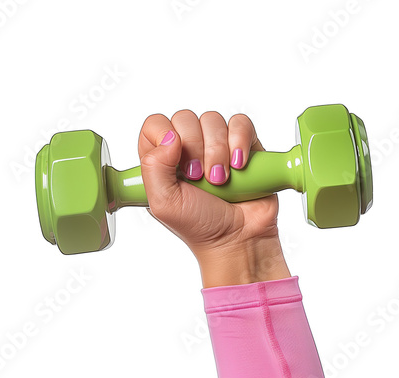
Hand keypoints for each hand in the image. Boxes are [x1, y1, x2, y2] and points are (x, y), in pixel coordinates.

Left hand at [138, 110, 290, 286]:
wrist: (238, 238)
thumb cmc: (200, 225)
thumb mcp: (163, 203)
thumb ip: (153, 167)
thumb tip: (170, 136)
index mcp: (163, 159)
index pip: (156, 124)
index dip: (164, 136)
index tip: (176, 163)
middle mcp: (188, 148)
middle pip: (185, 118)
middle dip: (194, 148)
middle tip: (200, 177)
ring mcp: (217, 145)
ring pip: (213, 120)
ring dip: (218, 151)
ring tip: (220, 180)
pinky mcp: (244, 146)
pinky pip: (242, 124)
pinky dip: (240, 142)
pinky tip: (239, 165)